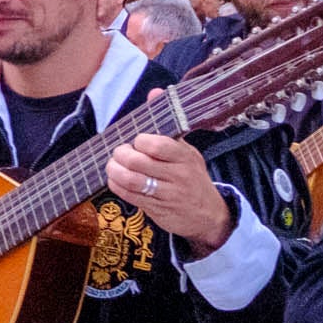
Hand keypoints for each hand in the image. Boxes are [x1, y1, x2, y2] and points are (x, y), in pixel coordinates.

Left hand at [107, 132, 234, 247]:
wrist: (209, 215)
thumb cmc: (193, 179)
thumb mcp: (189, 155)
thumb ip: (169, 137)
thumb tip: (148, 107)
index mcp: (185, 157)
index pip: (155, 145)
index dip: (139, 141)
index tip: (136, 143)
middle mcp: (177, 176)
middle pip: (137, 162)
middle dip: (120, 155)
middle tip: (118, 153)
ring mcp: (167, 195)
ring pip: (131, 181)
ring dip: (114, 171)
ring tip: (112, 166)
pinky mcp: (157, 210)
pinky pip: (130, 196)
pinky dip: (116, 186)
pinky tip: (115, 180)